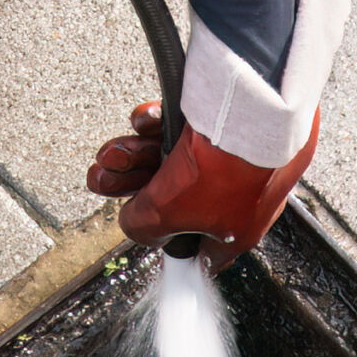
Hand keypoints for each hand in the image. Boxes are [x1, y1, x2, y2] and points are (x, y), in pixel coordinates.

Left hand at [87, 100, 318, 268]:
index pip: (198, 249)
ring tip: (111, 153)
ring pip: (172, 159)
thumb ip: (143, 227)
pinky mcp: (226, 121)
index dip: (168, 243)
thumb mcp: (166, 213)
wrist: (252, 107)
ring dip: (134, 154)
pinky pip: (182, 125)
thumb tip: (135, 225)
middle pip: (173, 196)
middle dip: (132, 186)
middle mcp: (236, 194)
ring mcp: (231, 157)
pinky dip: (156, 122)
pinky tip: (142, 121)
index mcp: (234, 229)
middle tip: (103, 178)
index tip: (147, 234)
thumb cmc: (223, 169)